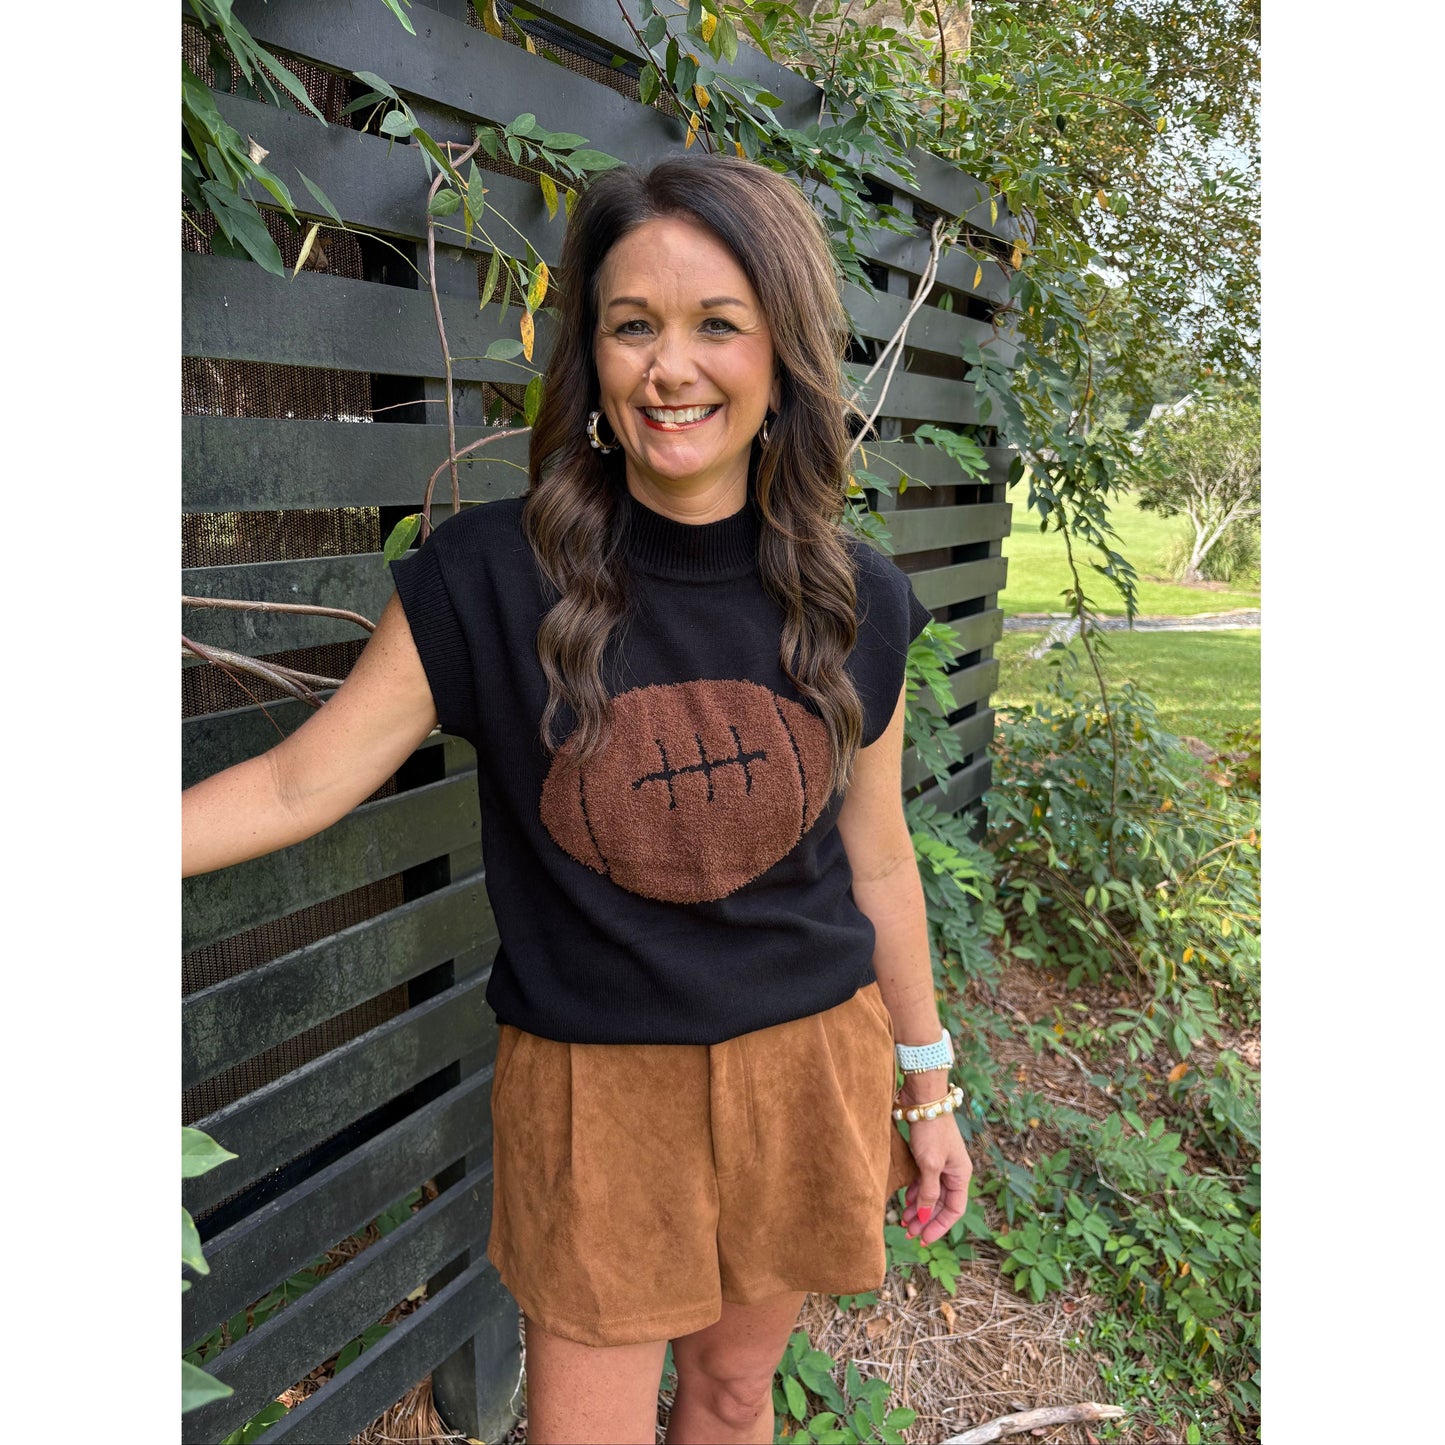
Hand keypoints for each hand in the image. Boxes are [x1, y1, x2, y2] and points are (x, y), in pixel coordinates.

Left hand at [899, 1113, 972, 1246]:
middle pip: (941, 1204)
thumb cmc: (930, 1130)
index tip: (924, 1239)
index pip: (954, 1210)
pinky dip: (915, 1193)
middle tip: (909, 1233)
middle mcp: (953, 1171)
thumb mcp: (929, 1165)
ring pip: (931, 1193)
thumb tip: (925, 1218)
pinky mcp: (928, 1154)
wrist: (924, 1099)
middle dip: (926, 1220)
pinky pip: (924, 1181)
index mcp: (960, 1175)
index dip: (939, 1226)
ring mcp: (941, 1163)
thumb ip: (928, 1193)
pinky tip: (905, 1201)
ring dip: (919, 1208)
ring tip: (904, 1221)